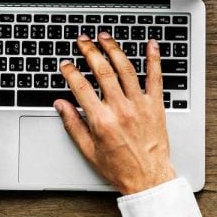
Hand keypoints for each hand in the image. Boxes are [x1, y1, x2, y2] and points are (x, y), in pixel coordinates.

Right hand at [54, 32, 175, 194]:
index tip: (66, 64)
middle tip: (83, 40)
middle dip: (90, 51)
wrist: (149, 179)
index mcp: (101, 121)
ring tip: (105, 37)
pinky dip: (154, 59)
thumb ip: (73, 124)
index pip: (81, 87)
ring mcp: (139, 105)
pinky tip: (150, 45)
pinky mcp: (156, 106)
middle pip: (102, 71)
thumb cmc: (120, 168)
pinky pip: (156, 78)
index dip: (70, 72)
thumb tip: (60, 105)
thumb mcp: (88, 150)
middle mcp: (120, 109)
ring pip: (126, 69)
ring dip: (114, 49)